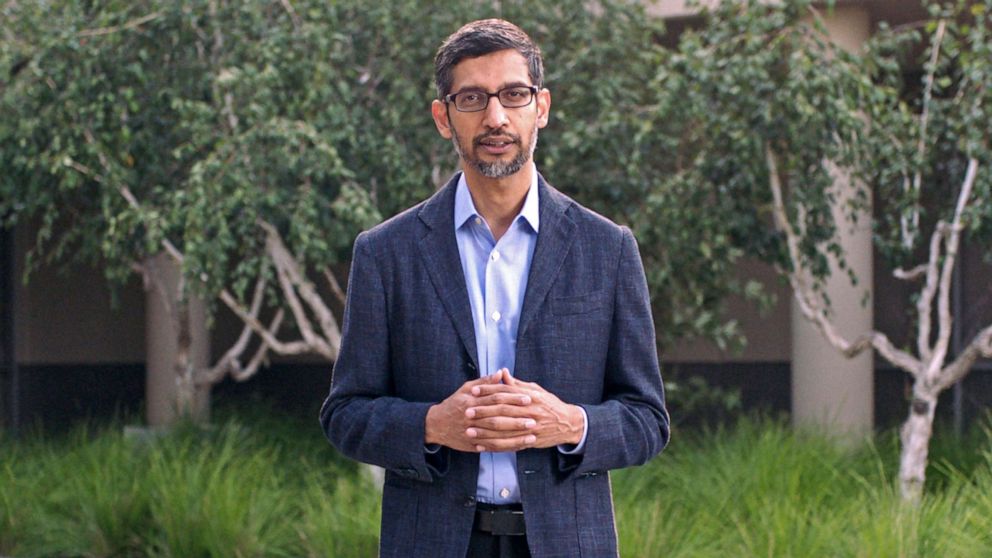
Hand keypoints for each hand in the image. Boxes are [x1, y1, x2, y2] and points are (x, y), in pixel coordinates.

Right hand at [424, 373, 535, 451]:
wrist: (436, 425)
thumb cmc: (454, 404)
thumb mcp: (465, 388)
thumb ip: (485, 382)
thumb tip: (501, 373)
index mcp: (471, 400)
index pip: (495, 397)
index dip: (512, 397)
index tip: (528, 398)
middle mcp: (472, 416)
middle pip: (497, 416)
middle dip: (517, 417)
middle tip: (534, 417)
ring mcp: (472, 432)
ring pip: (496, 434)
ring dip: (515, 435)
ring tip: (532, 434)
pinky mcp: (473, 444)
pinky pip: (493, 447)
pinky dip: (508, 447)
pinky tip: (521, 445)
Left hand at [466, 370, 584, 451]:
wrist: (568, 423)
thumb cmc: (549, 404)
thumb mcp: (535, 390)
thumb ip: (517, 384)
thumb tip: (502, 372)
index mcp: (530, 396)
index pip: (505, 392)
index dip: (488, 391)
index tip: (473, 391)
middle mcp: (530, 412)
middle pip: (502, 411)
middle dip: (483, 412)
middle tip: (466, 412)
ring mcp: (530, 428)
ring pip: (503, 431)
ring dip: (484, 432)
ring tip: (469, 431)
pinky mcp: (529, 441)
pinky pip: (508, 445)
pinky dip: (493, 446)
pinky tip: (481, 446)